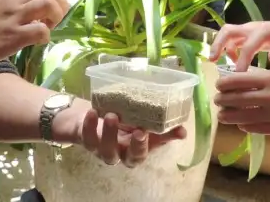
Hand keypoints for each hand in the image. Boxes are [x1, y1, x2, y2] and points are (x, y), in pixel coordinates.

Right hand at [0, 0, 69, 69]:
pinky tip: (36, 43)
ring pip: (50, 4)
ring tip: (47, 29)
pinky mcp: (13, 35)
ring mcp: (14, 16)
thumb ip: (12, 6)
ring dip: (56, 18)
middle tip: (54, 21)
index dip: (52, 2)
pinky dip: (45, 36)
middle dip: (61, 6)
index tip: (46, 16)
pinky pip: (42, 30)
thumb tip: (33, 15)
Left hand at [58, 100, 186, 166]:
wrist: (94, 115)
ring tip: (113, 115)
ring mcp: (101, 148)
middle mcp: (119, 153)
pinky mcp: (87, 139)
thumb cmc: (123, 120)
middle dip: (134, 146)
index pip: (141, 155)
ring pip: (105, 149)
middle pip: (126, 157)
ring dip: (109, 133)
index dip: (144, 147)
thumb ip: (162, 129)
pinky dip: (89, 126)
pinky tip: (93, 112)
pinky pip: (86, 137)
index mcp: (133, 150)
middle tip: (139, 130)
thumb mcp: (143, 123)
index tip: (148, 133)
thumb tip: (183, 131)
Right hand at [209, 20, 269, 71]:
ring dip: (219, 45)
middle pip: (228, 31)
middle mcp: (251, 28)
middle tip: (212, 60)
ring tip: (215, 62)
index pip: (248, 45)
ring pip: (227, 33)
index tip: (238, 75)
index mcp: (262, 31)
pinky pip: (231, 39)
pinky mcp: (245, 35)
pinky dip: (228, 49)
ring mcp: (247, 30)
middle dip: (218, 44)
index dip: (242, 60)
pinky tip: (233, 62)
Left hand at [214, 68, 269, 136]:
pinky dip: (246, 127)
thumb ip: (262, 80)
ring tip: (222, 116)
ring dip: (230, 116)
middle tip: (217, 101)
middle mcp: (269, 98)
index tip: (218, 85)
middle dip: (223, 101)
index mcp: (269, 80)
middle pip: (237, 100)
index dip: (224, 84)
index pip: (237, 81)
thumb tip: (241, 83)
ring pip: (244, 118)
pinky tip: (241, 125)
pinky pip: (258, 129)